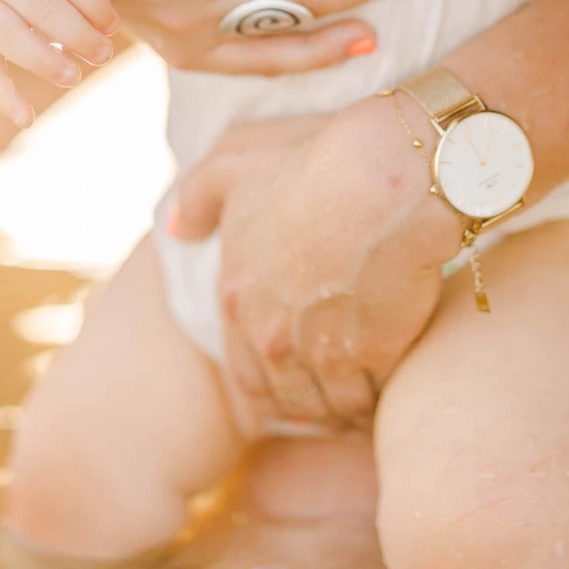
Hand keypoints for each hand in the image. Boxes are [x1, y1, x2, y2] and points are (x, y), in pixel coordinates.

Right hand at [0, 0, 118, 125]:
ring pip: (10, 36)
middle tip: (103, 54)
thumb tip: (105, 32)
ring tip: (74, 77)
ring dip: (45, 61)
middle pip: (42, 5)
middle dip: (78, 34)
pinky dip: (4, 96)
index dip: (95, 3)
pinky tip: (27, 118)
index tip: (112, 27)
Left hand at [174, 93, 460, 431]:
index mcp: (236, 296)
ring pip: (333, 406)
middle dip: (311, 400)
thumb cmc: (307, 163)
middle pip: (289, 399)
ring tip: (367, 391)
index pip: (243, 371)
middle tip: (337, 390)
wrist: (378, 176)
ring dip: (347, 404)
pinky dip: (381, 396)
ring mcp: (321, 350)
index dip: (271, 379)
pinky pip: (374, 396)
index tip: (296, 372)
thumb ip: (198, 197)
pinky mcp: (373, 354)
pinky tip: (392, 380)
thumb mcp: (235, 164)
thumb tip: (176, 229)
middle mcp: (271, 334)